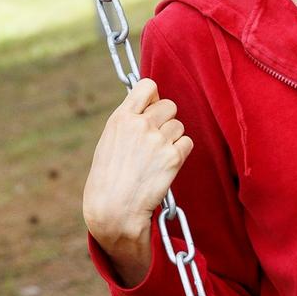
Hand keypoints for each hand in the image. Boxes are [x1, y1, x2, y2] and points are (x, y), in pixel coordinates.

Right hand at [82, 76, 193, 267]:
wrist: (114, 209)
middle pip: (169, 105)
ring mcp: (158, 140)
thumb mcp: (109, 141)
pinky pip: (187, 143)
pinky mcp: (173, 157)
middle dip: (165, 120)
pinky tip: (166, 166)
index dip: (153, 97)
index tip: (150, 109)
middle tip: (155, 141)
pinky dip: (181, 153)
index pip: (147, 86)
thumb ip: (129, 121)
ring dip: (173, 139)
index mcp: (121, 118)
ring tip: (156, 158)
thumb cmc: (108, 178)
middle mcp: (140, 125)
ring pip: (179, 126)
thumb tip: (151, 106)